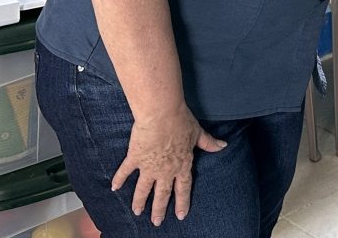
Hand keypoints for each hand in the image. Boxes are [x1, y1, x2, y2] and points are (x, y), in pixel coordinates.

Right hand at [112, 104, 226, 224]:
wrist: (162, 114)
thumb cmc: (181, 121)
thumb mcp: (197, 133)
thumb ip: (209, 143)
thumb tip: (223, 145)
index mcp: (182, 165)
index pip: (183, 188)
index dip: (182, 202)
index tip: (181, 215)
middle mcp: (165, 170)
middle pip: (162, 194)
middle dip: (159, 209)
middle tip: (156, 222)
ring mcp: (149, 166)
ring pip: (144, 189)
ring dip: (140, 201)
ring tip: (137, 212)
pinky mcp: (135, 158)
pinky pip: (126, 171)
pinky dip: (119, 179)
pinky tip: (114, 188)